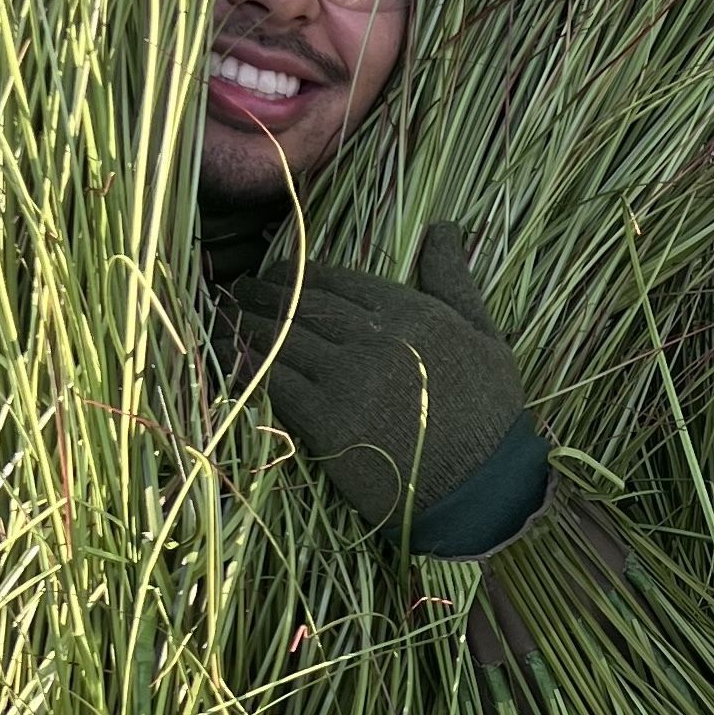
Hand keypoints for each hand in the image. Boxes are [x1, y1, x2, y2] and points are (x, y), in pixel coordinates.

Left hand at [244, 223, 551, 553]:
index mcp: (411, 312)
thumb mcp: (484, 336)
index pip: (337, 280)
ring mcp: (349, 378)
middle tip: (239, 292)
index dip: (298, 275)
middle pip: (303, 304)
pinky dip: (245, 366)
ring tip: (224, 320)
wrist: (481, 486)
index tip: (274, 275)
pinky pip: (274, 382)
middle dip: (264, 295)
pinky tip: (228, 357)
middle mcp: (376, 337)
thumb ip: (454, 280)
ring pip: (282, 338)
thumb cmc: (489, 414)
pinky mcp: (328, 421)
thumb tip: (444, 228)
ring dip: (246, 325)